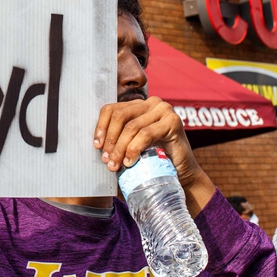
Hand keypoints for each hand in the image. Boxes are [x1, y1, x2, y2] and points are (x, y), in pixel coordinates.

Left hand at [94, 97, 215, 212]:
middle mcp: (152, 103)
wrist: (181, 173)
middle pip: (120, 116)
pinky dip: (134, 149)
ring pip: (132, 127)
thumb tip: (95, 143)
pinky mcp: (174, 121)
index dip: (101, 127)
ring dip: (120, 148)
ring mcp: (164, 110)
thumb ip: (119, 137)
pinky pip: (146, 134)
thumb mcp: (132, 144)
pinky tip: (129, 162)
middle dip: (110, 139)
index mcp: (139, 105)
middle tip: (107, 160)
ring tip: (115, 165)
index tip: (97, 146)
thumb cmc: (153, 160)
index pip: (112, 109)